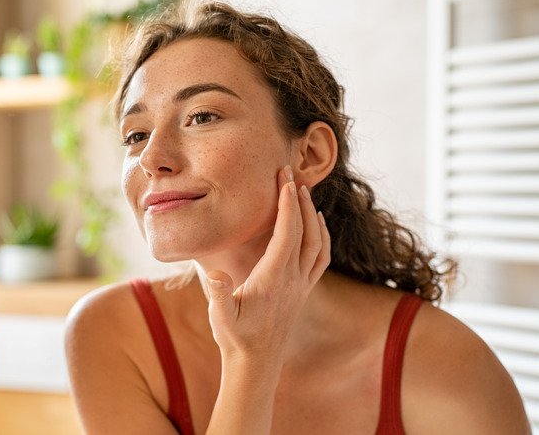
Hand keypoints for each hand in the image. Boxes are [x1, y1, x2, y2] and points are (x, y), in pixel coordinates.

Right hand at [205, 165, 329, 360]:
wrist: (256, 364)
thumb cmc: (235, 338)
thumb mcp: (220, 317)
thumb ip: (220, 294)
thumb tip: (216, 274)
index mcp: (274, 279)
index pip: (287, 233)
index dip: (287, 204)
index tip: (283, 179)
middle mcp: (293, 279)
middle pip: (305, 231)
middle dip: (299, 200)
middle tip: (290, 174)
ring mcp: (302, 285)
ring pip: (318, 243)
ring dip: (313, 215)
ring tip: (303, 192)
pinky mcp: (303, 291)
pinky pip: (321, 257)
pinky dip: (322, 235)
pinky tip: (317, 225)